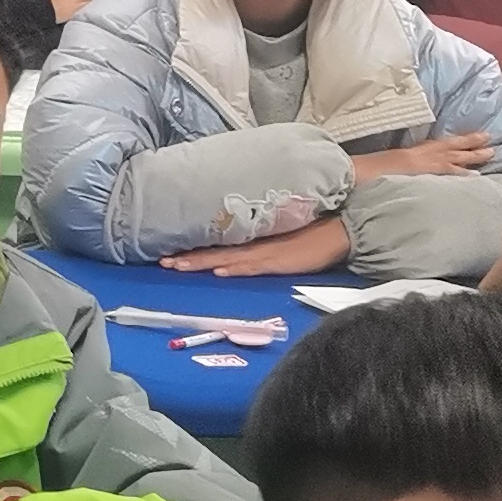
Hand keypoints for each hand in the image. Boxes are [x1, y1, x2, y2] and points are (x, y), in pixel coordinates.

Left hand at [175, 218, 354, 276]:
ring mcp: (265, 253)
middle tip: (162, 261)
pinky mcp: (279, 261)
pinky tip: (220, 271)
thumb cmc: (311, 233)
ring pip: (226, 259)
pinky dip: (235, 268)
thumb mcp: (279, 238)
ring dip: (202, 263)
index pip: (217, 246)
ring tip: (178, 265)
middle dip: (188, 257)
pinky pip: (253, 266)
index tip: (169, 253)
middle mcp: (254, 245)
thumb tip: (236, 255)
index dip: (193, 250)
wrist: (338, 229)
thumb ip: (259, 244)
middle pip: (215, 252)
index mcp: (253, 240)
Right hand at [351, 132, 498, 182]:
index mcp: (406, 155)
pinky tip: (475, 176)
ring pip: (452, 156)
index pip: (433, 146)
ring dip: (472, 154)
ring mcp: (419, 163)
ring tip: (491, 152)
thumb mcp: (379, 170)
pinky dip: (460, 173)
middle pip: (447, 146)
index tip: (467, 139)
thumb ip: (392, 172)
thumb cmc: (359, 175)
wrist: (350, 175)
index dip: (452, 143)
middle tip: (489, 138)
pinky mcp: (420, 173)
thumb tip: (395, 176)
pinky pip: (445, 172)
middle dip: (468, 143)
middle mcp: (415, 156)